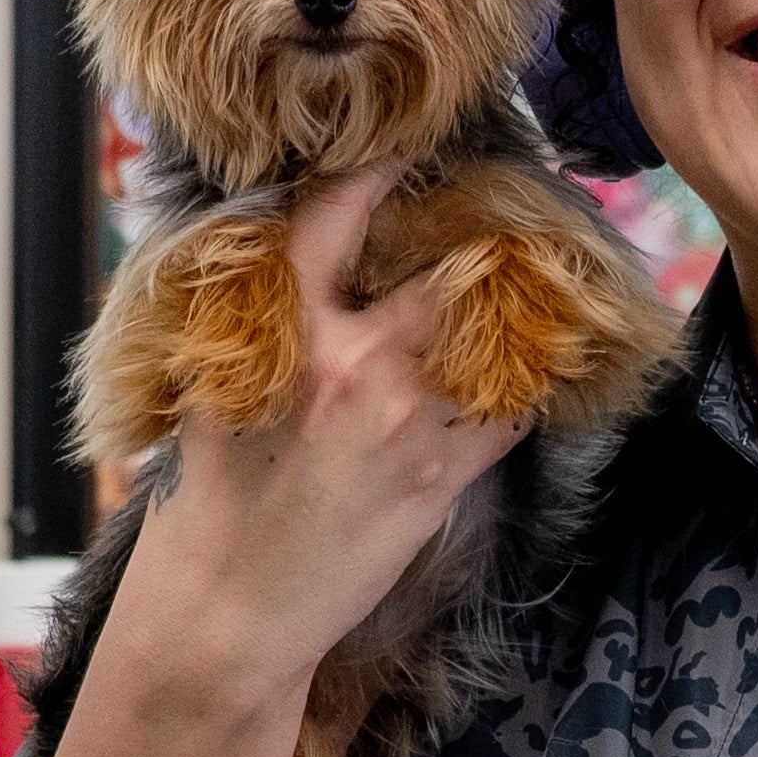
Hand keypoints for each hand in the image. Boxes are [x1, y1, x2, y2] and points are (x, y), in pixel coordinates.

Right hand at [111, 165, 530, 712]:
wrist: (233, 605)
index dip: (375, 171)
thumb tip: (299, 255)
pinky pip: (509, 410)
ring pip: (493, 338)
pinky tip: (529, 369)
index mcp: (283, 331)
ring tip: (541, 284)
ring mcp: (408, 422)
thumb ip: (262, 315)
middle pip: (446, 269)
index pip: (333, 215)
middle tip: (508, 215)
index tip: (404, 151)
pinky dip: (523, 385)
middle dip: (482, 236)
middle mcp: (354, 366)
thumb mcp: (215, 386)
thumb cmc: (216, 496)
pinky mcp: (441, 476)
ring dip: (519, 311)